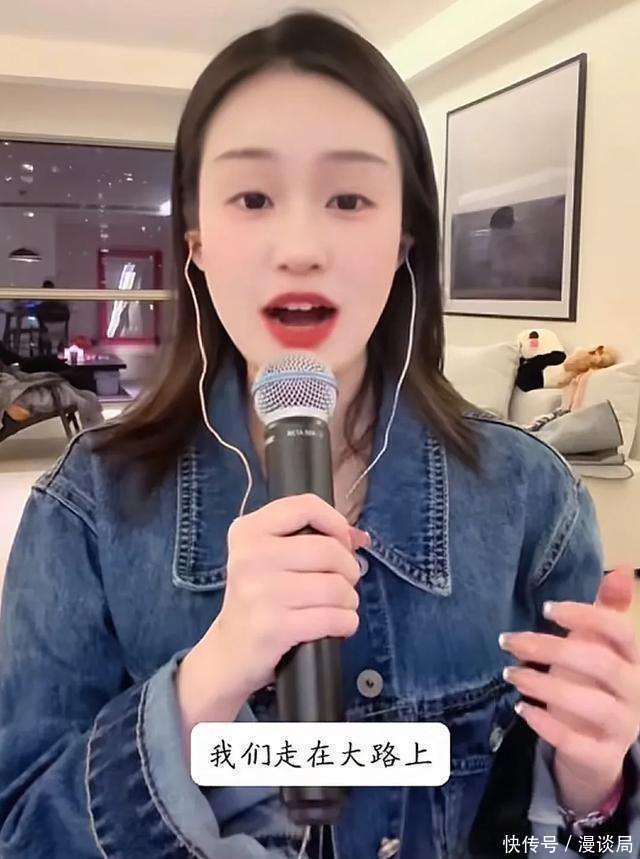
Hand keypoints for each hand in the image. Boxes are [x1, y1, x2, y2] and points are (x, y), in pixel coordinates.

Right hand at [176, 493, 368, 734]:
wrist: (228, 653)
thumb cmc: (259, 599)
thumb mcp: (270, 558)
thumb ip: (312, 538)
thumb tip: (359, 537)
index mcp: (248, 531)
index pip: (306, 506)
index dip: (336, 523)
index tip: (343, 542)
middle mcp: (249, 557)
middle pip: (328, 550)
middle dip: (349, 569)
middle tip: (343, 583)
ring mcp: (258, 593)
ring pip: (335, 587)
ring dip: (349, 600)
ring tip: (340, 607)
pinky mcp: (272, 628)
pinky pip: (333, 618)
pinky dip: (346, 623)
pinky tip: (337, 625)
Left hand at [499, 565, 639, 814]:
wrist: (597, 750)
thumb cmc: (593, 684)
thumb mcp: (599, 647)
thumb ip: (607, 611)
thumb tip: (624, 569)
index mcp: (634, 660)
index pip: (622, 631)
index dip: (586, 616)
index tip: (545, 609)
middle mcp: (636, 692)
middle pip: (600, 665)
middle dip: (550, 649)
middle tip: (509, 641)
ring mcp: (623, 727)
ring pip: (590, 705)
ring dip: (543, 686)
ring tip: (509, 674)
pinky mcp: (603, 757)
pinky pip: (577, 743)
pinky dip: (546, 725)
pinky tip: (520, 708)